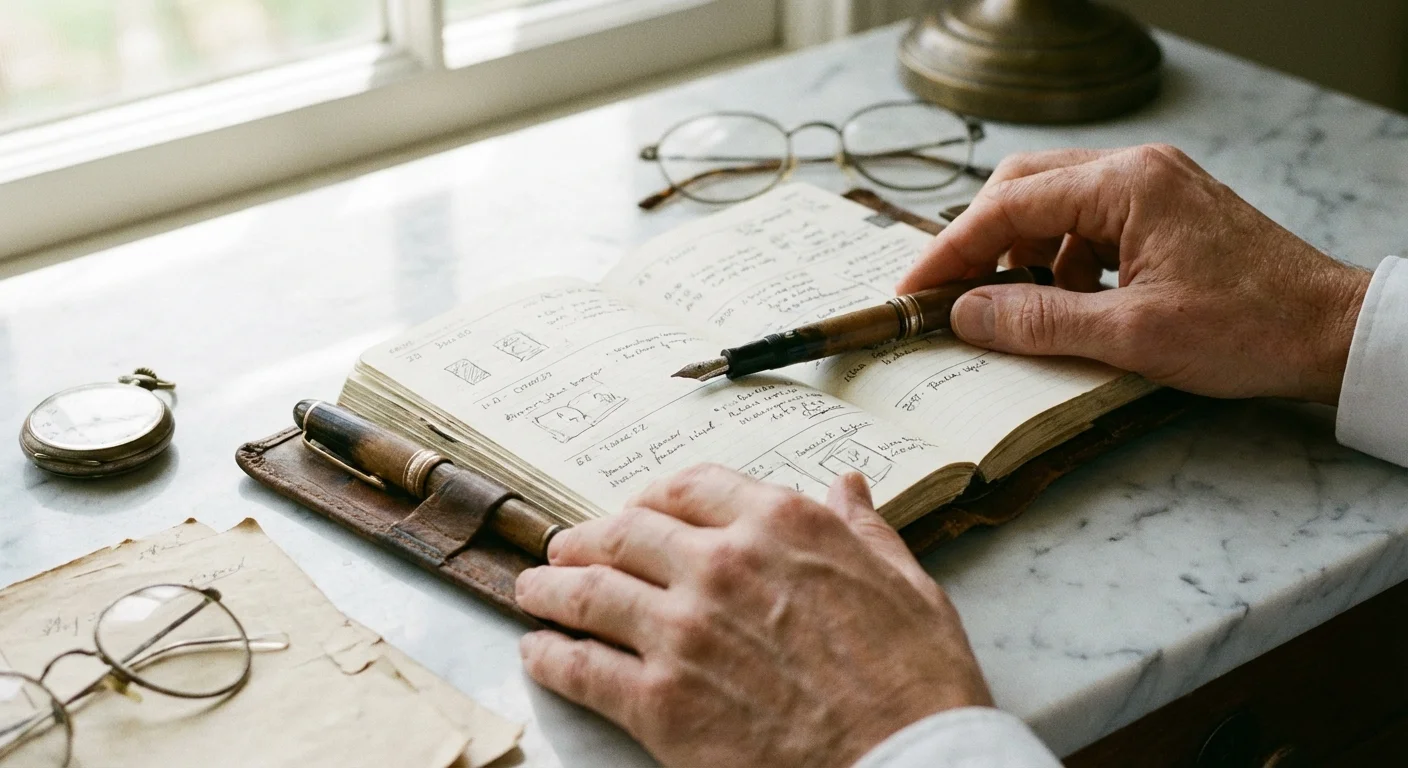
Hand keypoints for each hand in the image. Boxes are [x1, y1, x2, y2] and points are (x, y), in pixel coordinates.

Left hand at [515, 466, 990, 767]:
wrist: (908, 765)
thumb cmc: (916, 681)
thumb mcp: (907, 584)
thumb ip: (863, 531)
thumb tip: (848, 488)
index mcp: (780, 526)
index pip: (691, 486)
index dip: (653, 496)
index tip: (638, 508)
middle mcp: (721, 565)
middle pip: (625, 533)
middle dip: (587, 539)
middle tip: (566, 548)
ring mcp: (683, 632)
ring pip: (588, 593)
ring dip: (550, 589)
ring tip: (532, 591)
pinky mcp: (660, 703)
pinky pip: (582, 668)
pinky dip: (550, 657)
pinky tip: (538, 653)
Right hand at [897, 144, 1371, 403]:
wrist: (1332, 332)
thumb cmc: (1248, 329)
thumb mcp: (1130, 336)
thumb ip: (1037, 321)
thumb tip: (964, 313)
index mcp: (1126, 184)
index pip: (1009, 204)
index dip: (951, 249)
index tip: (914, 289)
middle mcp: (1137, 171)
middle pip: (1025, 188)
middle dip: (982, 242)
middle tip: (951, 295)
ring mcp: (1154, 188)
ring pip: (1055, 206)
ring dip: (1023, 255)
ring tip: (1016, 310)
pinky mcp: (1166, 213)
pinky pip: (1090, 225)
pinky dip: (1062, 262)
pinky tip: (1068, 304)